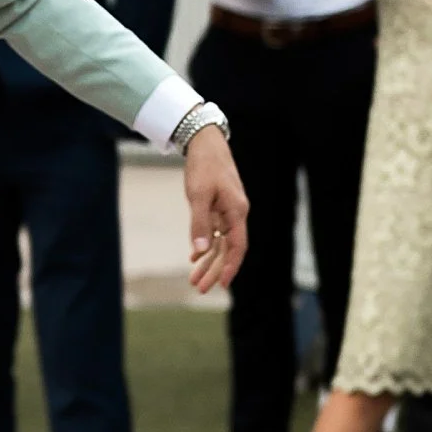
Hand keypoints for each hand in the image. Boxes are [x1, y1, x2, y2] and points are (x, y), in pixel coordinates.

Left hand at [182, 127, 248, 293]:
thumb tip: (199, 251)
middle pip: (228, 249)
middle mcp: (236, 213)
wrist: (205, 143)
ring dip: (208, 261)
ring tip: (194, 279)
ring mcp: (228, 210)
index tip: (221, 285)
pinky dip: (205, 245)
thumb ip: (199, 224)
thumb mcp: (198, 195)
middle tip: (199, 289)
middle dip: (214, 270)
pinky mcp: (219, 206)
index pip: (237, 247)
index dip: (230, 267)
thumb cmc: (203, 167)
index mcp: (236, 211)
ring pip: (220, 242)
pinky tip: (194, 257)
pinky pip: (215, 232)